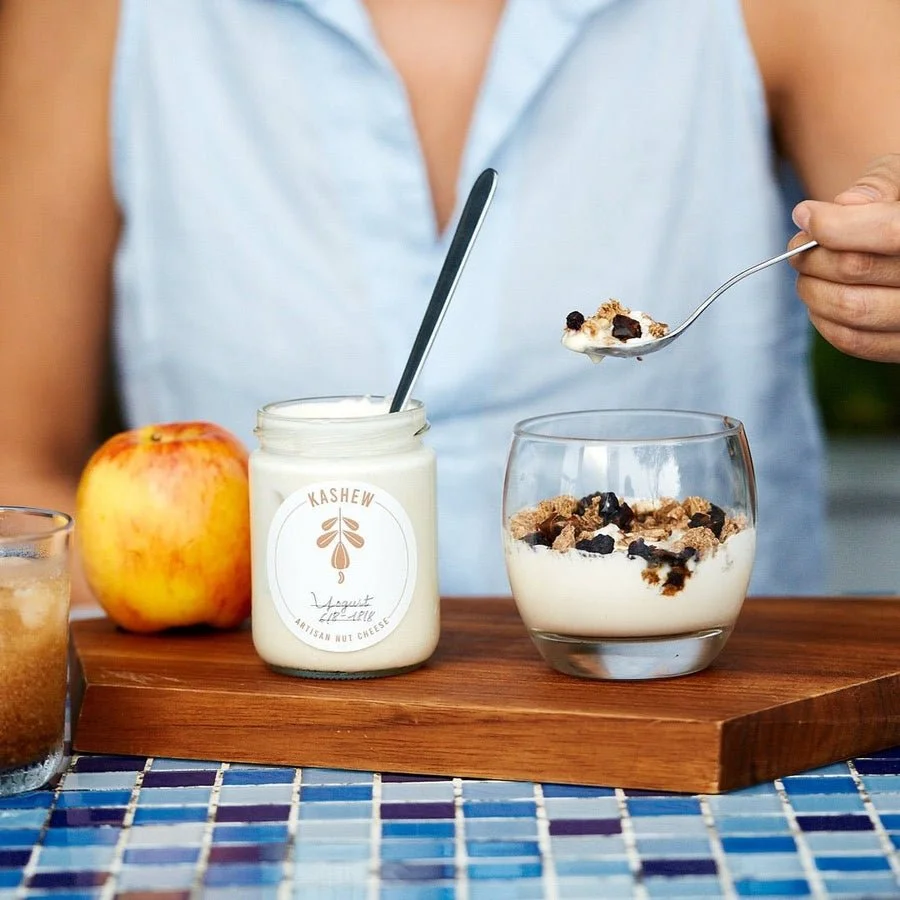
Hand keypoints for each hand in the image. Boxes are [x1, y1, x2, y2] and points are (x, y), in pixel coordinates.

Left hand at [790, 153, 899, 362]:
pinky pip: (851, 340)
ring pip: (849, 309)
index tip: (805, 214)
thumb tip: (845, 205)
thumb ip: (879, 186)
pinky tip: (821, 294)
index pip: (889, 232)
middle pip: (857, 269)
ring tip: (807, 268)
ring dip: (811, 287)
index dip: (835, 224)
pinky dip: (822, 317)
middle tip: (798, 243)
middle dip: (812, 254)